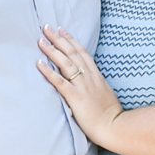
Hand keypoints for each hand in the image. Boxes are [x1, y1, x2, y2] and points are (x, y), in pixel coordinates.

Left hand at [37, 27, 121, 141]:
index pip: (82, 53)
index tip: (61, 30)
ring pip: (65, 63)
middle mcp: (89, 77)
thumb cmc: (111, 114)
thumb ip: (97, 85)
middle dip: (58, 39)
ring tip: (41, 41)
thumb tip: (92, 82)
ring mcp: (82, 86)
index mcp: (96, 76)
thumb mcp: (106, 93)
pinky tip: (39, 64)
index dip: (70, 40)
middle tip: (46, 28)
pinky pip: (59, 82)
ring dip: (52, 50)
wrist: (114, 126)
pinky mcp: (75, 97)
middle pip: (72, 53)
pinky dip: (49, 71)